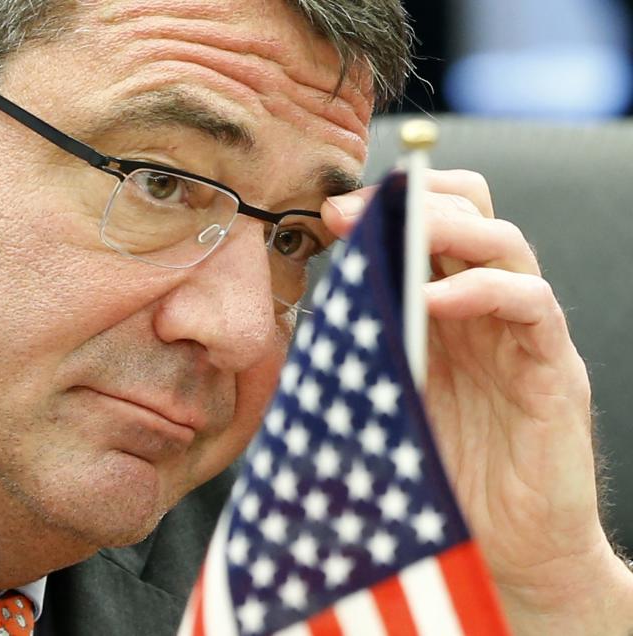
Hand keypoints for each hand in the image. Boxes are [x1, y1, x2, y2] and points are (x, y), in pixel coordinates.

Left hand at [321, 170, 632, 634]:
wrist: (505, 556)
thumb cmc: (432, 478)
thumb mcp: (381, 403)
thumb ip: (359, 355)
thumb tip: (302, 315)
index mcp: (441, 313)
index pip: (428, 227)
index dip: (385, 208)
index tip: (330, 214)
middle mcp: (484, 313)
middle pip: (471, 213)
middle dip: (411, 199)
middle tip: (350, 212)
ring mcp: (521, 337)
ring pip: (505, 243)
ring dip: (446, 228)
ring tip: (395, 235)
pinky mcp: (553, 371)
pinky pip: (532, 305)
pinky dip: (484, 291)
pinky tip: (435, 301)